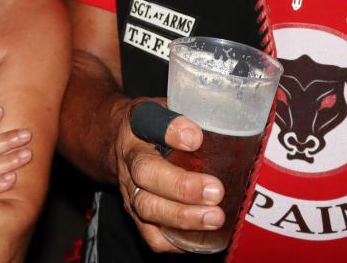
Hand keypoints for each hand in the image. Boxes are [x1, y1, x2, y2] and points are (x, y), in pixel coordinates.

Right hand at [114, 98, 224, 252]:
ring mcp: (129, 188)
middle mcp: (129, 157)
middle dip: (182, 186)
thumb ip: (193, 112)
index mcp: (138, 123)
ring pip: (147, 206)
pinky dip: (173, 241)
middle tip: (215, 191)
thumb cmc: (154, 124)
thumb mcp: (169, 105)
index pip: (149, 120)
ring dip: (182, 216)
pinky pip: (149, 234)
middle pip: (146, 172)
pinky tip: (199, 238)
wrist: (114, 141)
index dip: (170, 128)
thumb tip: (232, 122)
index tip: (195, 137)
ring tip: (214, 218)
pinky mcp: (134, 213)